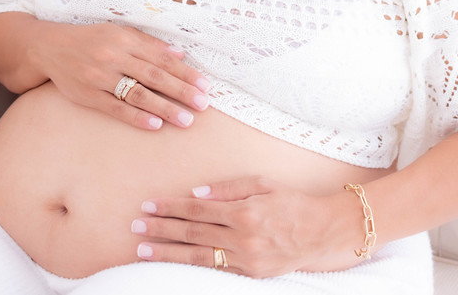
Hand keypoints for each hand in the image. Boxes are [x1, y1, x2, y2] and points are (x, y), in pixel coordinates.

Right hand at [36, 21, 210, 130]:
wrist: (50, 47)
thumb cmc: (91, 39)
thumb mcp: (120, 32)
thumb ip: (149, 43)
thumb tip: (180, 54)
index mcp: (125, 40)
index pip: (162, 58)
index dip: (185, 73)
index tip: (204, 85)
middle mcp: (114, 57)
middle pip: (154, 76)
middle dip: (180, 91)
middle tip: (202, 104)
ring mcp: (100, 77)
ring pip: (137, 94)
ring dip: (164, 108)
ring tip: (185, 120)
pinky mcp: (88, 95)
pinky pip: (115, 108)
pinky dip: (136, 117)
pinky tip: (154, 124)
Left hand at [131, 176, 361, 276]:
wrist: (322, 233)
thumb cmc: (292, 202)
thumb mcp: (262, 184)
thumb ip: (227, 188)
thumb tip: (195, 192)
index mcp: (244, 212)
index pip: (197, 209)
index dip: (170, 207)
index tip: (148, 205)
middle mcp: (243, 238)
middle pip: (192, 233)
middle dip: (161, 230)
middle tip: (135, 227)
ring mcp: (246, 259)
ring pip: (198, 256)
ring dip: (168, 253)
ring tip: (143, 250)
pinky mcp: (251, 274)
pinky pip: (216, 268)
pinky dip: (192, 264)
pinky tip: (174, 261)